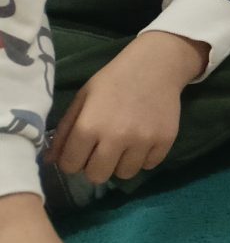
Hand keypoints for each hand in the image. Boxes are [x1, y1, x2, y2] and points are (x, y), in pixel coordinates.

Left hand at [51, 32, 201, 183]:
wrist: (156, 66)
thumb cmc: (113, 81)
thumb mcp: (82, 99)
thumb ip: (66, 131)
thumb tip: (51, 161)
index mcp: (89, 126)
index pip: (71, 166)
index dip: (72, 161)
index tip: (80, 152)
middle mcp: (116, 138)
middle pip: (97, 176)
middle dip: (95, 167)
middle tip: (102, 152)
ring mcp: (143, 141)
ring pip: (125, 174)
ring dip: (121, 164)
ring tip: (124, 146)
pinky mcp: (165, 141)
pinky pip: (149, 165)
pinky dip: (144, 157)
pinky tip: (143, 140)